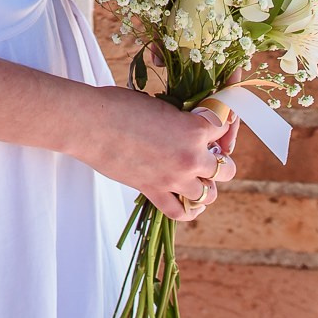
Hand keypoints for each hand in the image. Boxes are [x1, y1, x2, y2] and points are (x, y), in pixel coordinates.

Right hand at [71, 87, 233, 221]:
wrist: (90, 124)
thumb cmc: (119, 105)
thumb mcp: (159, 106)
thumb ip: (179, 120)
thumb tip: (186, 129)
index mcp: (194, 129)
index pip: (224, 130)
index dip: (220, 127)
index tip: (212, 127)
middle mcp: (191, 157)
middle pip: (227, 169)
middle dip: (220, 162)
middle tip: (207, 156)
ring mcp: (174, 178)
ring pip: (209, 194)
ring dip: (206, 187)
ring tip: (197, 179)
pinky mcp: (155, 192)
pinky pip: (181, 212)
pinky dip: (189, 210)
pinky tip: (189, 202)